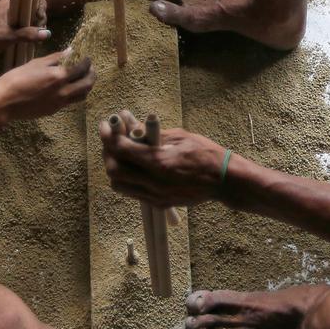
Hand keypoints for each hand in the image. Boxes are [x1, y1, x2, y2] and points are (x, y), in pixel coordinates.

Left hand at [0, 0, 49, 60]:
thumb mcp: (8, 37)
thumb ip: (27, 34)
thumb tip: (47, 33)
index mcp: (9, 3)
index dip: (40, 9)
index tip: (39, 22)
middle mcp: (10, 6)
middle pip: (33, 7)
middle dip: (39, 19)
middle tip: (39, 34)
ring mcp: (8, 15)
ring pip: (28, 16)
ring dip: (35, 26)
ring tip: (35, 39)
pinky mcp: (7, 23)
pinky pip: (23, 23)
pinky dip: (28, 30)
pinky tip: (30, 40)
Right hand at [0, 50, 95, 121]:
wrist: (4, 103)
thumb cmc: (16, 79)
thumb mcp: (35, 63)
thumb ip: (55, 58)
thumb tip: (70, 51)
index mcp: (59, 76)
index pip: (82, 68)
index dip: (87, 62)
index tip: (87, 57)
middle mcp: (63, 91)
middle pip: (87, 84)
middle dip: (92, 75)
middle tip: (90, 68)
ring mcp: (59, 103)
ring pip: (82, 96)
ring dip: (86, 86)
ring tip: (82, 79)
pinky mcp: (54, 110)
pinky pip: (70, 102)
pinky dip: (75, 94)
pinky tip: (69, 88)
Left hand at [98, 110, 226, 207]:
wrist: (224, 181)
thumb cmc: (206, 154)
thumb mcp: (180, 136)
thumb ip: (153, 134)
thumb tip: (131, 128)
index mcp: (160, 162)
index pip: (122, 150)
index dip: (109, 136)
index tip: (105, 125)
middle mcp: (155, 182)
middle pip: (114, 170)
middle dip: (107, 152)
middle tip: (110, 139)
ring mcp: (156, 196)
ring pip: (119, 185)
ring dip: (114, 167)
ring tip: (119, 153)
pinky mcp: (159, 203)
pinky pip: (132, 192)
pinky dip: (125, 178)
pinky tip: (132, 166)